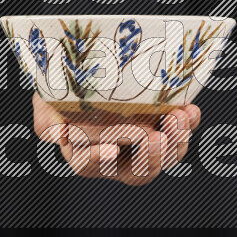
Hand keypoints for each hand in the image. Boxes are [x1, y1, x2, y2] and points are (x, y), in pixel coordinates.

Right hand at [32, 93, 200, 185]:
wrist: (94, 63)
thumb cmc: (64, 86)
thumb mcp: (48, 99)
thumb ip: (47, 118)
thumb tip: (58, 134)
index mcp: (83, 153)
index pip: (89, 165)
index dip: (100, 160)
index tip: (111, 150)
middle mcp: (117, 157)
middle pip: (137, 172)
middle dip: (151, 158)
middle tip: (158, 138)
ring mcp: (144, 144)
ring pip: (164, 157)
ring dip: (175, 141)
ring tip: (178, 118)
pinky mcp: (165, 127)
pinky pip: (180, 134)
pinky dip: (188, 125)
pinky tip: (190, 110)